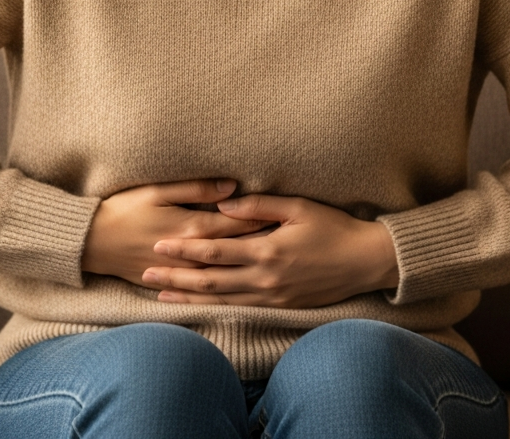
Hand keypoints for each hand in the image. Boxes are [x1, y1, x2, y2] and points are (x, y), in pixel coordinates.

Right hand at [81, 179, 273, 285]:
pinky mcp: (169, 283)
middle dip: (260, 248)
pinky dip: (221, 291)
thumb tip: (231, 187)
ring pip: (222, 276)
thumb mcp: (158, 190)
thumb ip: (196, 187)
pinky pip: (201, 292)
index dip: (261, 221)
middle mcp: (190, 255)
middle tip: (290, 246)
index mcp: (191, 227)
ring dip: (245, 271)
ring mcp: (179, 273)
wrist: (89, 241)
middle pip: (234, 252)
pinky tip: (237, 292)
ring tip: (272, 268)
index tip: (285, 219)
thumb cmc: (123, 208)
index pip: (236, 225)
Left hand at [140, 193, 399, 307]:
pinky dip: (213, 305)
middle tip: (145, 272)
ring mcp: (271, 296)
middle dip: (175, 276)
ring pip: (220, 299)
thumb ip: (258, 205)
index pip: (215, 250)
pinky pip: (238, 307)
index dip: (185, 248)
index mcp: (266, 250)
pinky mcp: (279, 305)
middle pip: (209, 279)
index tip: (160, 244)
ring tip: (161, 293)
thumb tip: (222, 203)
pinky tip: (198, 304)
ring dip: (188, 296)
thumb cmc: (333, 227)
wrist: (364, 261)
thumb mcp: (298, 207)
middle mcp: (264, 278)